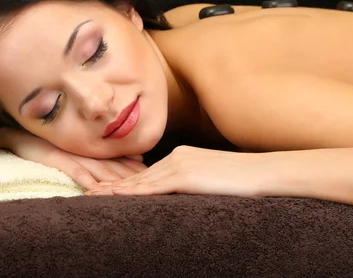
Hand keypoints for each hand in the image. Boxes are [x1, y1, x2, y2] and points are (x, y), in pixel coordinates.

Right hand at [0, 128, 146, 190]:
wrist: (21, 136)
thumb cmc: (51, 144)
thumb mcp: (82, 150)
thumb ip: (105, 155)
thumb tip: (137, 158)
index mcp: (93, 150)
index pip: (120, 162)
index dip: (136, 171)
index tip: (154, 178)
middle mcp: (86, 152)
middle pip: (114, 168)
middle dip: (132, 178)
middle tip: (151, 186)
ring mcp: (73, 155)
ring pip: (99, 170)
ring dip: (115, 181)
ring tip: (130, 191)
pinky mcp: (58, 159)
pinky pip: (75, 171)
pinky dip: (86, 181)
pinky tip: (96, 190)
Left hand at [87, 145, 267, 196]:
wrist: (263, 172)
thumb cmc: (242, 179)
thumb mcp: (211, 178)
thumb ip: (192, 182)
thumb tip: (181, 195)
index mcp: (181, 156)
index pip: (148, 173)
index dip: (126, 181)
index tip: (106, 187)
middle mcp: (176, 156)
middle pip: (139, 175)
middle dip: (113, 184)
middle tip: (90, 190)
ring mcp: (180, 164)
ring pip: (141, 180)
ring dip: (116, 189)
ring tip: (93, 194)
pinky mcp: (186, 175)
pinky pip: (154, 186)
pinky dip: (133, 191)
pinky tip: (117, 195)